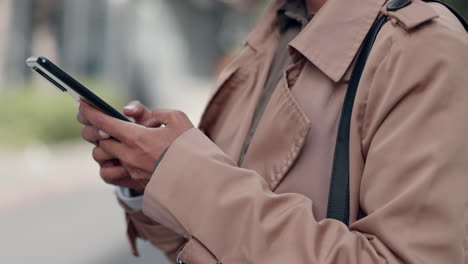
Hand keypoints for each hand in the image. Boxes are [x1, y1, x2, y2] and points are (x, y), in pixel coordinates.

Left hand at [78, 100, 193, 186]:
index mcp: (138, 138)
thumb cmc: (191, 148)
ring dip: (104, 148)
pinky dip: (110, 165)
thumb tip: (139, 114)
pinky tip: (119, 160)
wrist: (200, 181)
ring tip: (113, 142)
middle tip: (98, 123)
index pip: (105, 123)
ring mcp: (131, 172)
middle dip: (95, 129)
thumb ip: (156, 112)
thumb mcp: (178, 120)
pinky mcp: (136, 184)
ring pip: (103, 159)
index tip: (81, 105)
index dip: (91, 112)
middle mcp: (129, 156)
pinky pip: (111, 175)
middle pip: (99, 140)